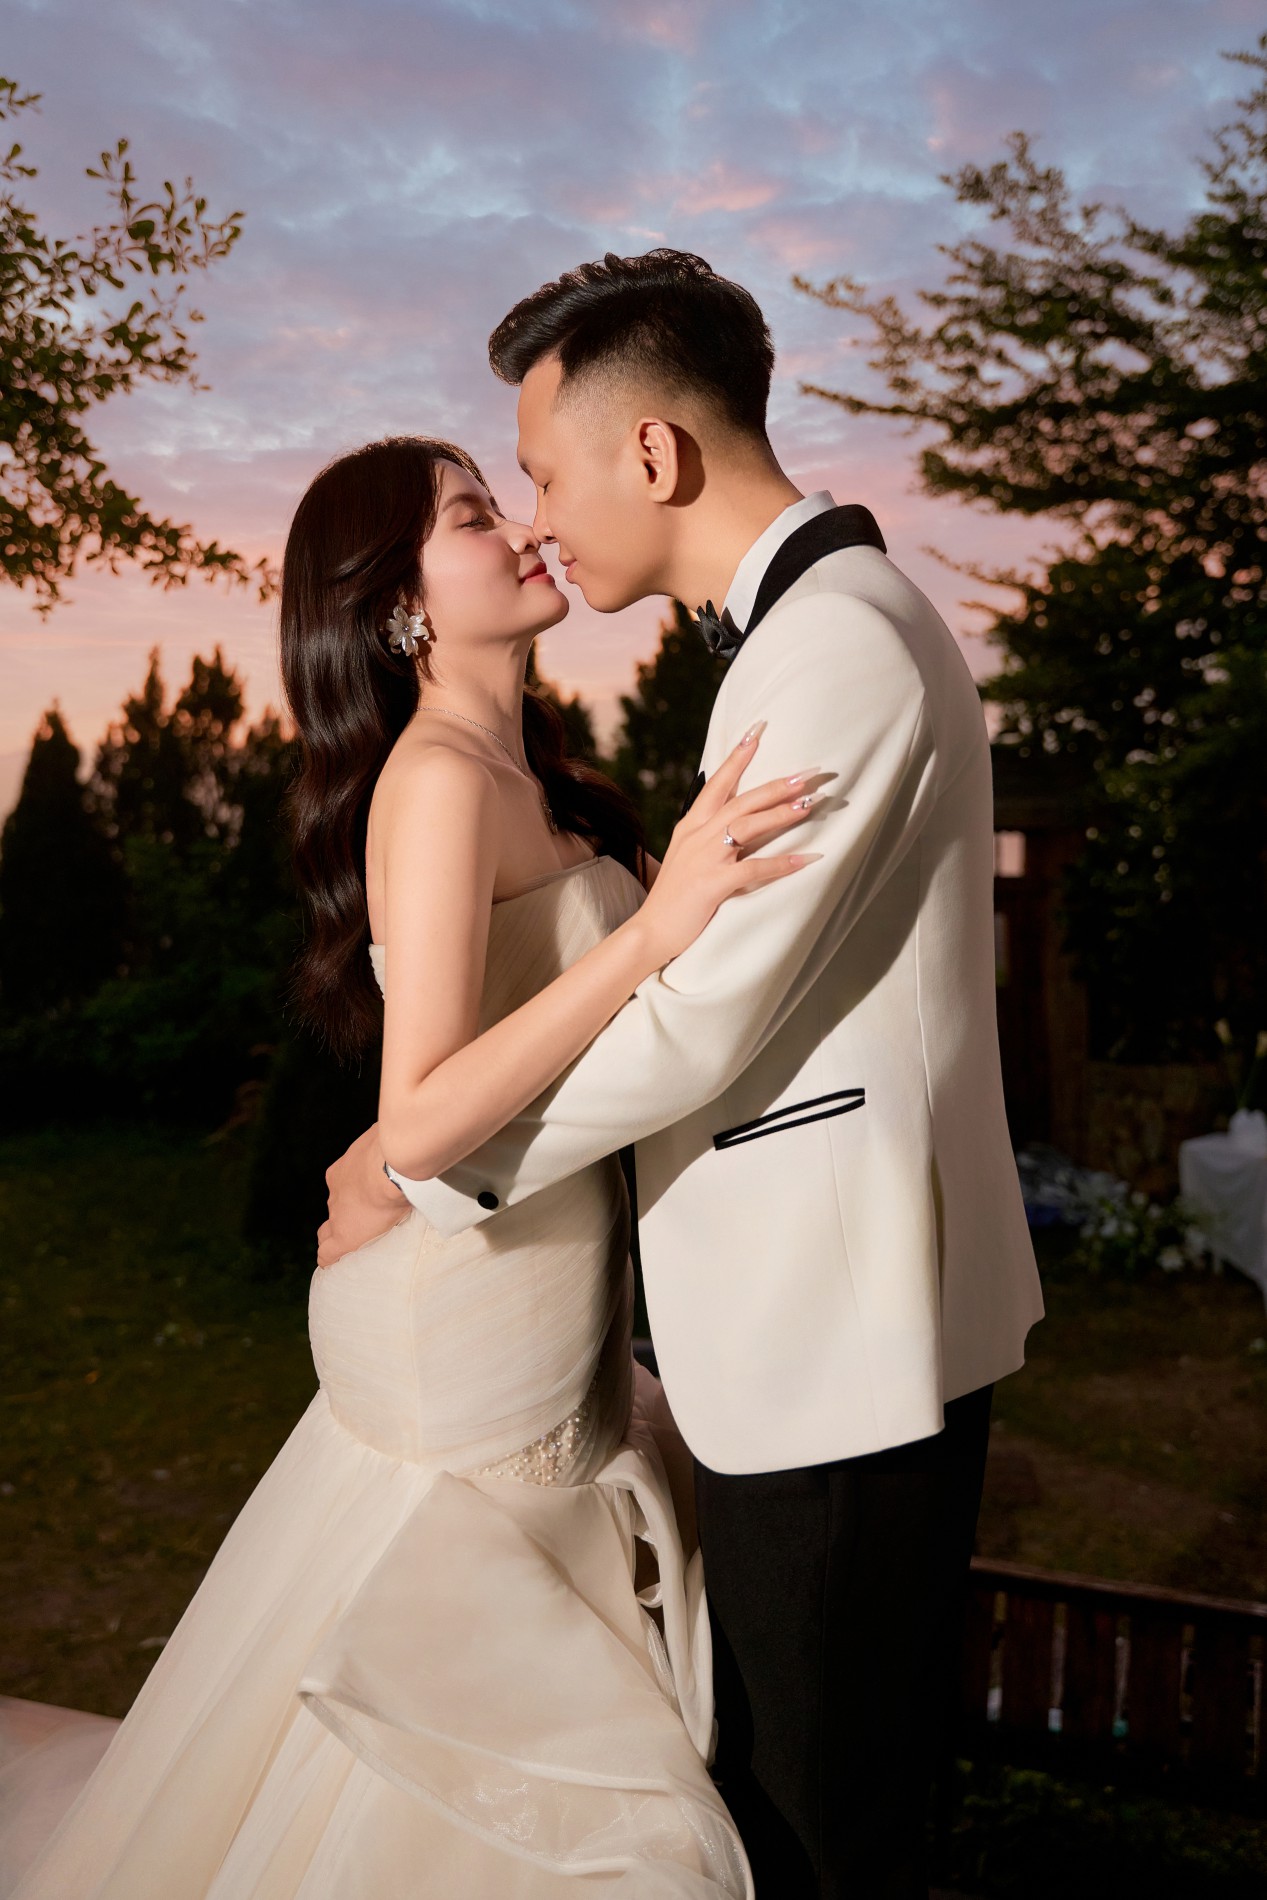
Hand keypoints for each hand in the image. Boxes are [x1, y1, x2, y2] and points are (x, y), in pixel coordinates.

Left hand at [317, 1123, 410, 1267]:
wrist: (393, 1164)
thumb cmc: (398, 1148)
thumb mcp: (393, 1140)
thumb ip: (394, 1146)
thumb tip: (411, 1141)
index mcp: (346, 1169)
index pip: (344, 1186)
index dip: (354, 1196)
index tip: (367, 1200)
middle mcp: (337, 1190)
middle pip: (335, 1207)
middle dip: (345, 1214)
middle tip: (364, 1221)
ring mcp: (338, 1213)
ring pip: (329, 1229)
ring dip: (342, 1235)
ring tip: (357, 1245)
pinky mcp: (345, 1236)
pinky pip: (328, 1252)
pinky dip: (331, 1258)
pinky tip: (335, 1265)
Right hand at [634, 724, 825, 966]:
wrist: (651, 930)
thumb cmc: (675, 895)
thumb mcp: (688, 854)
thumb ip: (708, 833)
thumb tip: (737, 818)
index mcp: (692, 825)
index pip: (718, 781)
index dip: (739, 755)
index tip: (759, 729)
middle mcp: (698, 835)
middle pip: (742, 800)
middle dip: (776, 784)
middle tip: (808, 772)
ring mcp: (705, 858)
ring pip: (748, 827)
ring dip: (781, 814)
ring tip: (810, 803)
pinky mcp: (713, 884)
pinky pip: (754, 869)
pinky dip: (783, 863)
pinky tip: (808, 858)